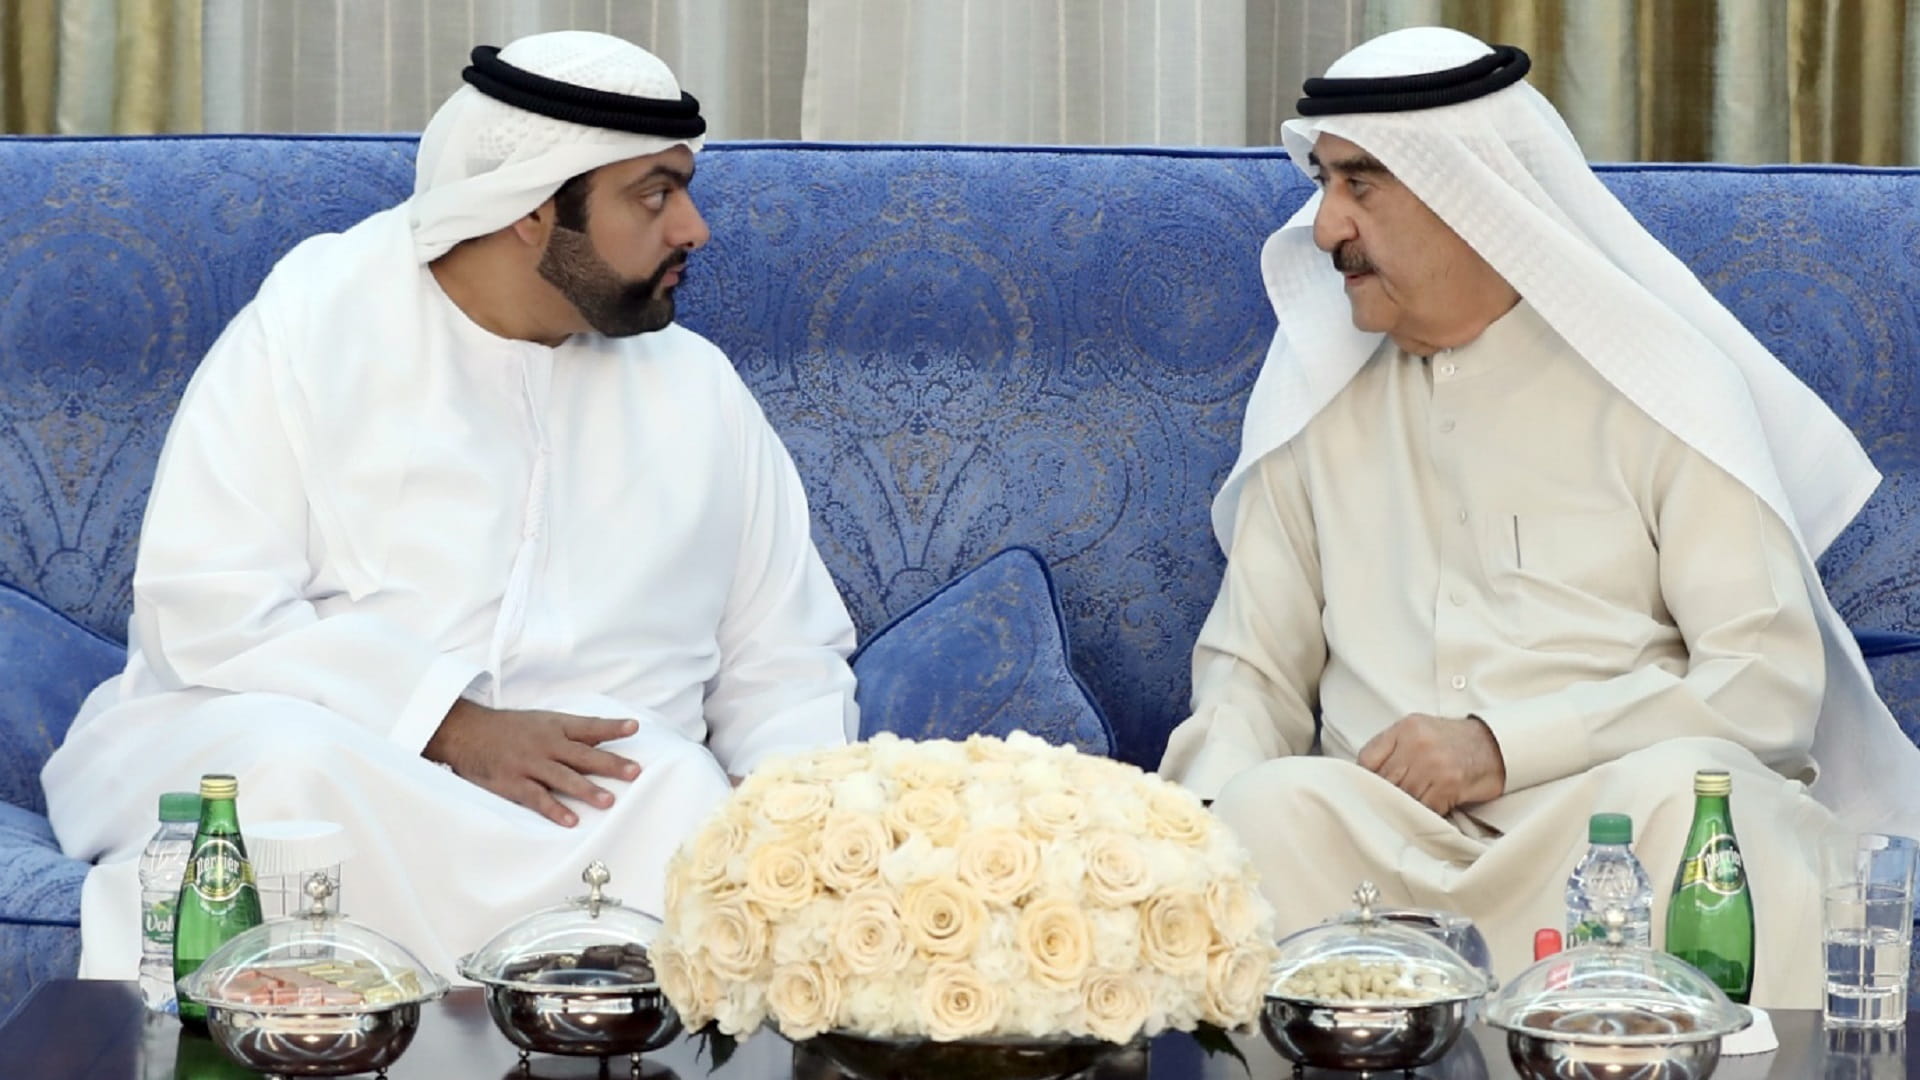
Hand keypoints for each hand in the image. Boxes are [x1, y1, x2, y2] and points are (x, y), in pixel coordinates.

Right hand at [423, 700, 641, 826]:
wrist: (467, 731)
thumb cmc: (510, 729)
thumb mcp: (541, 722)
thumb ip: (569, 733)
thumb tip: (604, 740)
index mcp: (555, 725)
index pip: (588, 726)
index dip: (611, 727)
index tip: (634, 727)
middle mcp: (545, 743)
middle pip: (582, 754)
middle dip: (610, 764)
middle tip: (634, 772)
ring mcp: (529, 763)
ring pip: (562, 778)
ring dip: (587, 789)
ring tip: (609, 801)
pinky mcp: (513, 783)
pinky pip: (537, 798)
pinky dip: (554, 809)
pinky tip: (571, 820)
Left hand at [1357, 714, 1505, 815]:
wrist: (1495, 745)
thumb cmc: (1452, 740)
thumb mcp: (1418, 730)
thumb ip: (1391, 747)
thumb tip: (1362, 776)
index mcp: (1405, 728)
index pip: (1367, 760)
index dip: (1364, 779)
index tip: (1366, 791)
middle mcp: (1418, 744)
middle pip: (1383, 781)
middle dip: (1382, 797)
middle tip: (1382, 808)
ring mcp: (1434, 764)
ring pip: (1402, 797)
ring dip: (1401, 809)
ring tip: (1402, 813)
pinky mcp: (1449, 785)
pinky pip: (1424, 808)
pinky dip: (1422, 815)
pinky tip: (1424, 814)